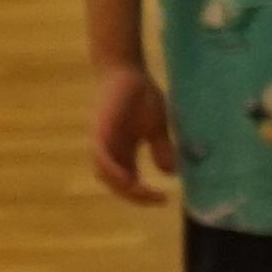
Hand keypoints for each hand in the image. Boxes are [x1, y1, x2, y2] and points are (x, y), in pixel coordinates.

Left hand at [85, 63, 172, 202]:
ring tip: (143, 192)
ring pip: (105, 173)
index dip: (143, 195)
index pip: (128, 181)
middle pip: (114, 182)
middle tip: (155, 199)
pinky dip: (113, 170)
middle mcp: (110, 150)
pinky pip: (102, 157)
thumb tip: (171, 173)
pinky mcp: (100, 132)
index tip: (165, 200)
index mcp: (122, 151)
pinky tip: (129, 179)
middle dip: (133, 196)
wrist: (127, 71)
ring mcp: (103, 141)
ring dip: (122, 187)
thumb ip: (162, 149)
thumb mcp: (158, 128)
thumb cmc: (141, 95)